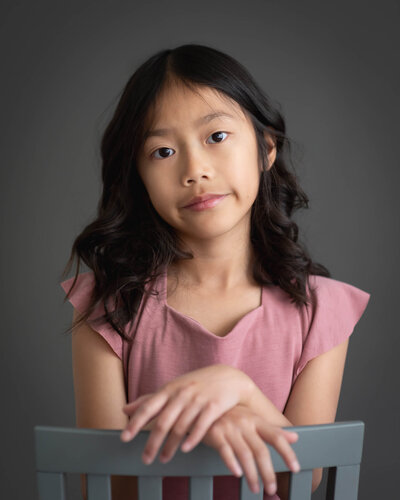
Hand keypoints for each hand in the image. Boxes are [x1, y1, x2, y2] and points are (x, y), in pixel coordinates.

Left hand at [120, 364, 252, 463]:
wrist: (228, 377)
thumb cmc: (195, 385)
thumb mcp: (171, 388)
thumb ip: (149, 400)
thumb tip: (125, 410)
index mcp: (169, 389)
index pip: (148, 407)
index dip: (136, 423)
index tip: (124, 438)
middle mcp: (182, 394)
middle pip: (164, 421)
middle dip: (152, 442)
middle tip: (145, 459)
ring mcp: (198, 400)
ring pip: (181, 426)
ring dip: (170, 446)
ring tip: (163, 459)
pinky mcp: (214, 406)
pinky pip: (201, 425)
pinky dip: (192, 438)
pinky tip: (185, 450)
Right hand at [200, 405, 299, 495]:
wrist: (206, 404)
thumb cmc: (232, 414)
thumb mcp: (253, 419)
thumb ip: (273, 430)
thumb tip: (295, 437)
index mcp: (256, 420)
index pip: (276, 437)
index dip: (287, 453)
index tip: (295, 468)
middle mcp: (244, 423)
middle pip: (261, 450)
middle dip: (268, 472)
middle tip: (272, 489)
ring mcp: (230, 428)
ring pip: (244, 454)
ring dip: (251, 475)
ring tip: (255, 489)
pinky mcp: (215, 433)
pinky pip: (225, 450)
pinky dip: (231, 463)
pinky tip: (237, 474)